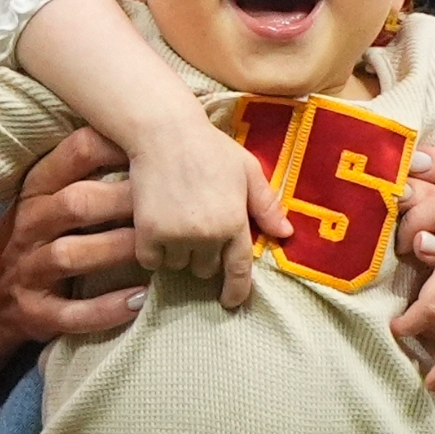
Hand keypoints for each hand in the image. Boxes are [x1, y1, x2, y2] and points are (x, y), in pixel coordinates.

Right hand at [0, 129, 145, 350]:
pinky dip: (106, 309)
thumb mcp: (45, 200)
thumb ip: (85, 176)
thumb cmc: (35, 239)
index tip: (156, 149)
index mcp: (36, 190)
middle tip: (169, 203)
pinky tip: (140, 300)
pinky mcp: (35, 313)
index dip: (114, 147)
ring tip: (157, 252)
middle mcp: (28, 225)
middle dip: (122, 200)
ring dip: (115, 250)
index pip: (73, 154)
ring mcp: (28, 271)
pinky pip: (72, 312)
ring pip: (70, 255)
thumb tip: (155, 145)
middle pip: (75, 204)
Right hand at [128, 118, 292, 309]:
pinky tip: (154, 227)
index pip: (239, 269)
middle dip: (203, 254)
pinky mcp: (149, 233)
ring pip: (178, 265)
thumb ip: (266, 204)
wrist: (162, 131)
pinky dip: (152, 250)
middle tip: (195, 225)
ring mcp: (177, 236)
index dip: (236, 290)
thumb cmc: (208, 147)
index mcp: (235, 221)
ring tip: (174, 219)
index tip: (230, 302)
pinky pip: (151, 261)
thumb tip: (286, 234)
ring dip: (177, 251)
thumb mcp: (247, 169)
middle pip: (206, 268)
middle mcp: (207, 235)